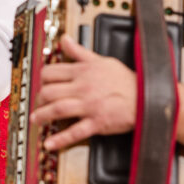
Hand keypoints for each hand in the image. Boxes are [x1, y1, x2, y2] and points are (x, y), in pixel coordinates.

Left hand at [30, 34, 136, 150]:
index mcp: (83, 71)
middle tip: (37, 103)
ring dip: (43, 116)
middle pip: (50, 91)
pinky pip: (75, 131)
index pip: (51, 72)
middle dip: (39, 99)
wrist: (146, 96)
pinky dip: (60, 139)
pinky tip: (49, 144)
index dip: (42, 79)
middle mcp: (83, 87)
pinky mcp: (97, 122)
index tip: (41, 84)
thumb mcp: (102, 60)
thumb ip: (79, 51)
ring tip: (36, 120)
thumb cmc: (126, 81)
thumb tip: (64, 40)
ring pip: (58, 109)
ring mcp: (89, 105)